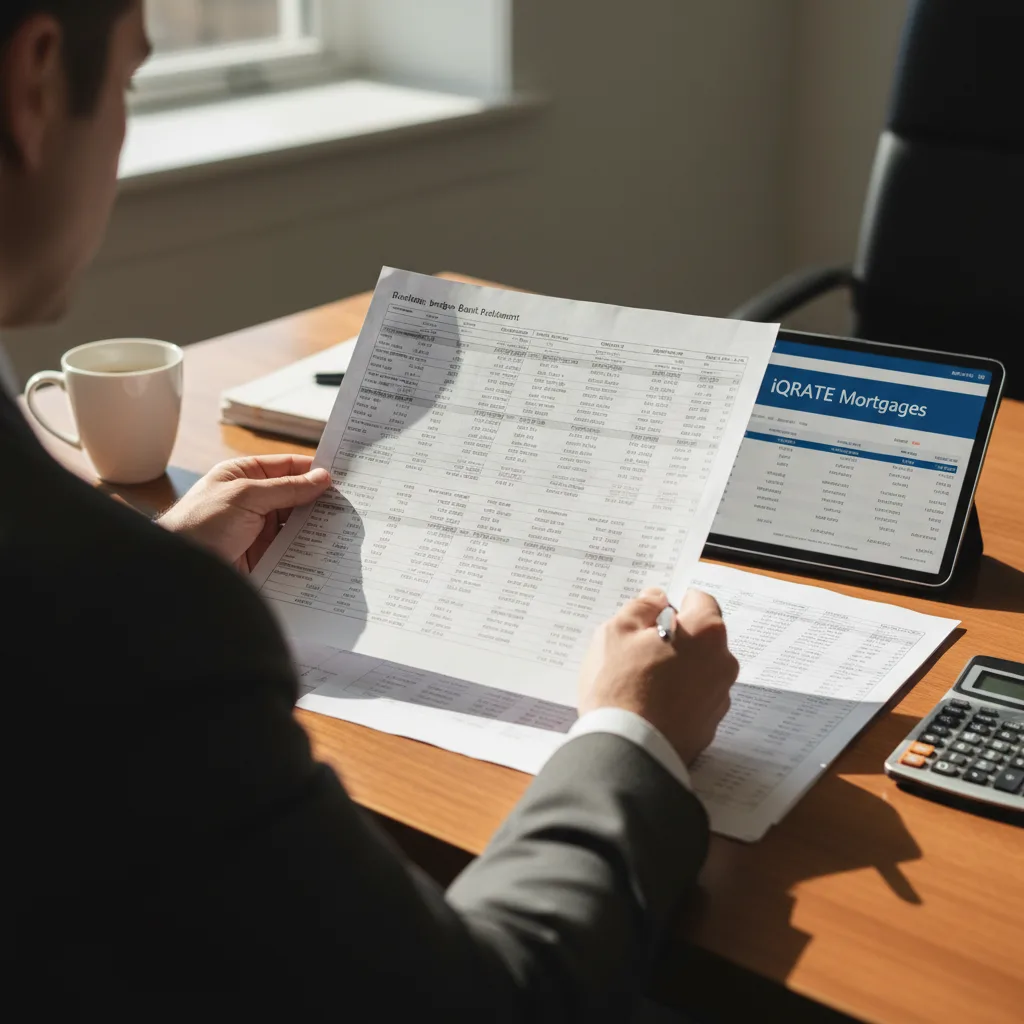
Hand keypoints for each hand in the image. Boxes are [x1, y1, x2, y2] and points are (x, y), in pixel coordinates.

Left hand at [158, 455, 331, 571]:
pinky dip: (309, 550)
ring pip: (297, 524)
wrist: (180, 571)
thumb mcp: (245, 496)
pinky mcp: (263, 556)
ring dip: (318, 527)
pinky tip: (329, 550)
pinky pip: (292, 549)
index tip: (344, 476)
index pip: (287, 467)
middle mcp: (254, 500)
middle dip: (321, 501)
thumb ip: (286, 488)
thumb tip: (321, 478)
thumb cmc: (198, 524)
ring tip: (348, 527)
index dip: (314, 470)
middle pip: (297, 496)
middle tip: (353, 504)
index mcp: (244, 476)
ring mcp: (258, 529)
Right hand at [577, 587, 738, 764]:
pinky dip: (677, 698)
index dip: (672, 604)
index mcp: (706, 632)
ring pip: (698, 670)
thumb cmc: (620, 688)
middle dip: (675, 639)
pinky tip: (648, 705)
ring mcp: (719, 699)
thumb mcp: (616, 632)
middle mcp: (723, 663)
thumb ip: (640, 607)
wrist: (626, 752)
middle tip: (638, 650)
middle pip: (701, 638)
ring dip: (677, 670)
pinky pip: (694, 701)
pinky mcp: (709, 727)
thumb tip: (655, 599)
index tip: (651, 615)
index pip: (699, 600)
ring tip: (639, 682)